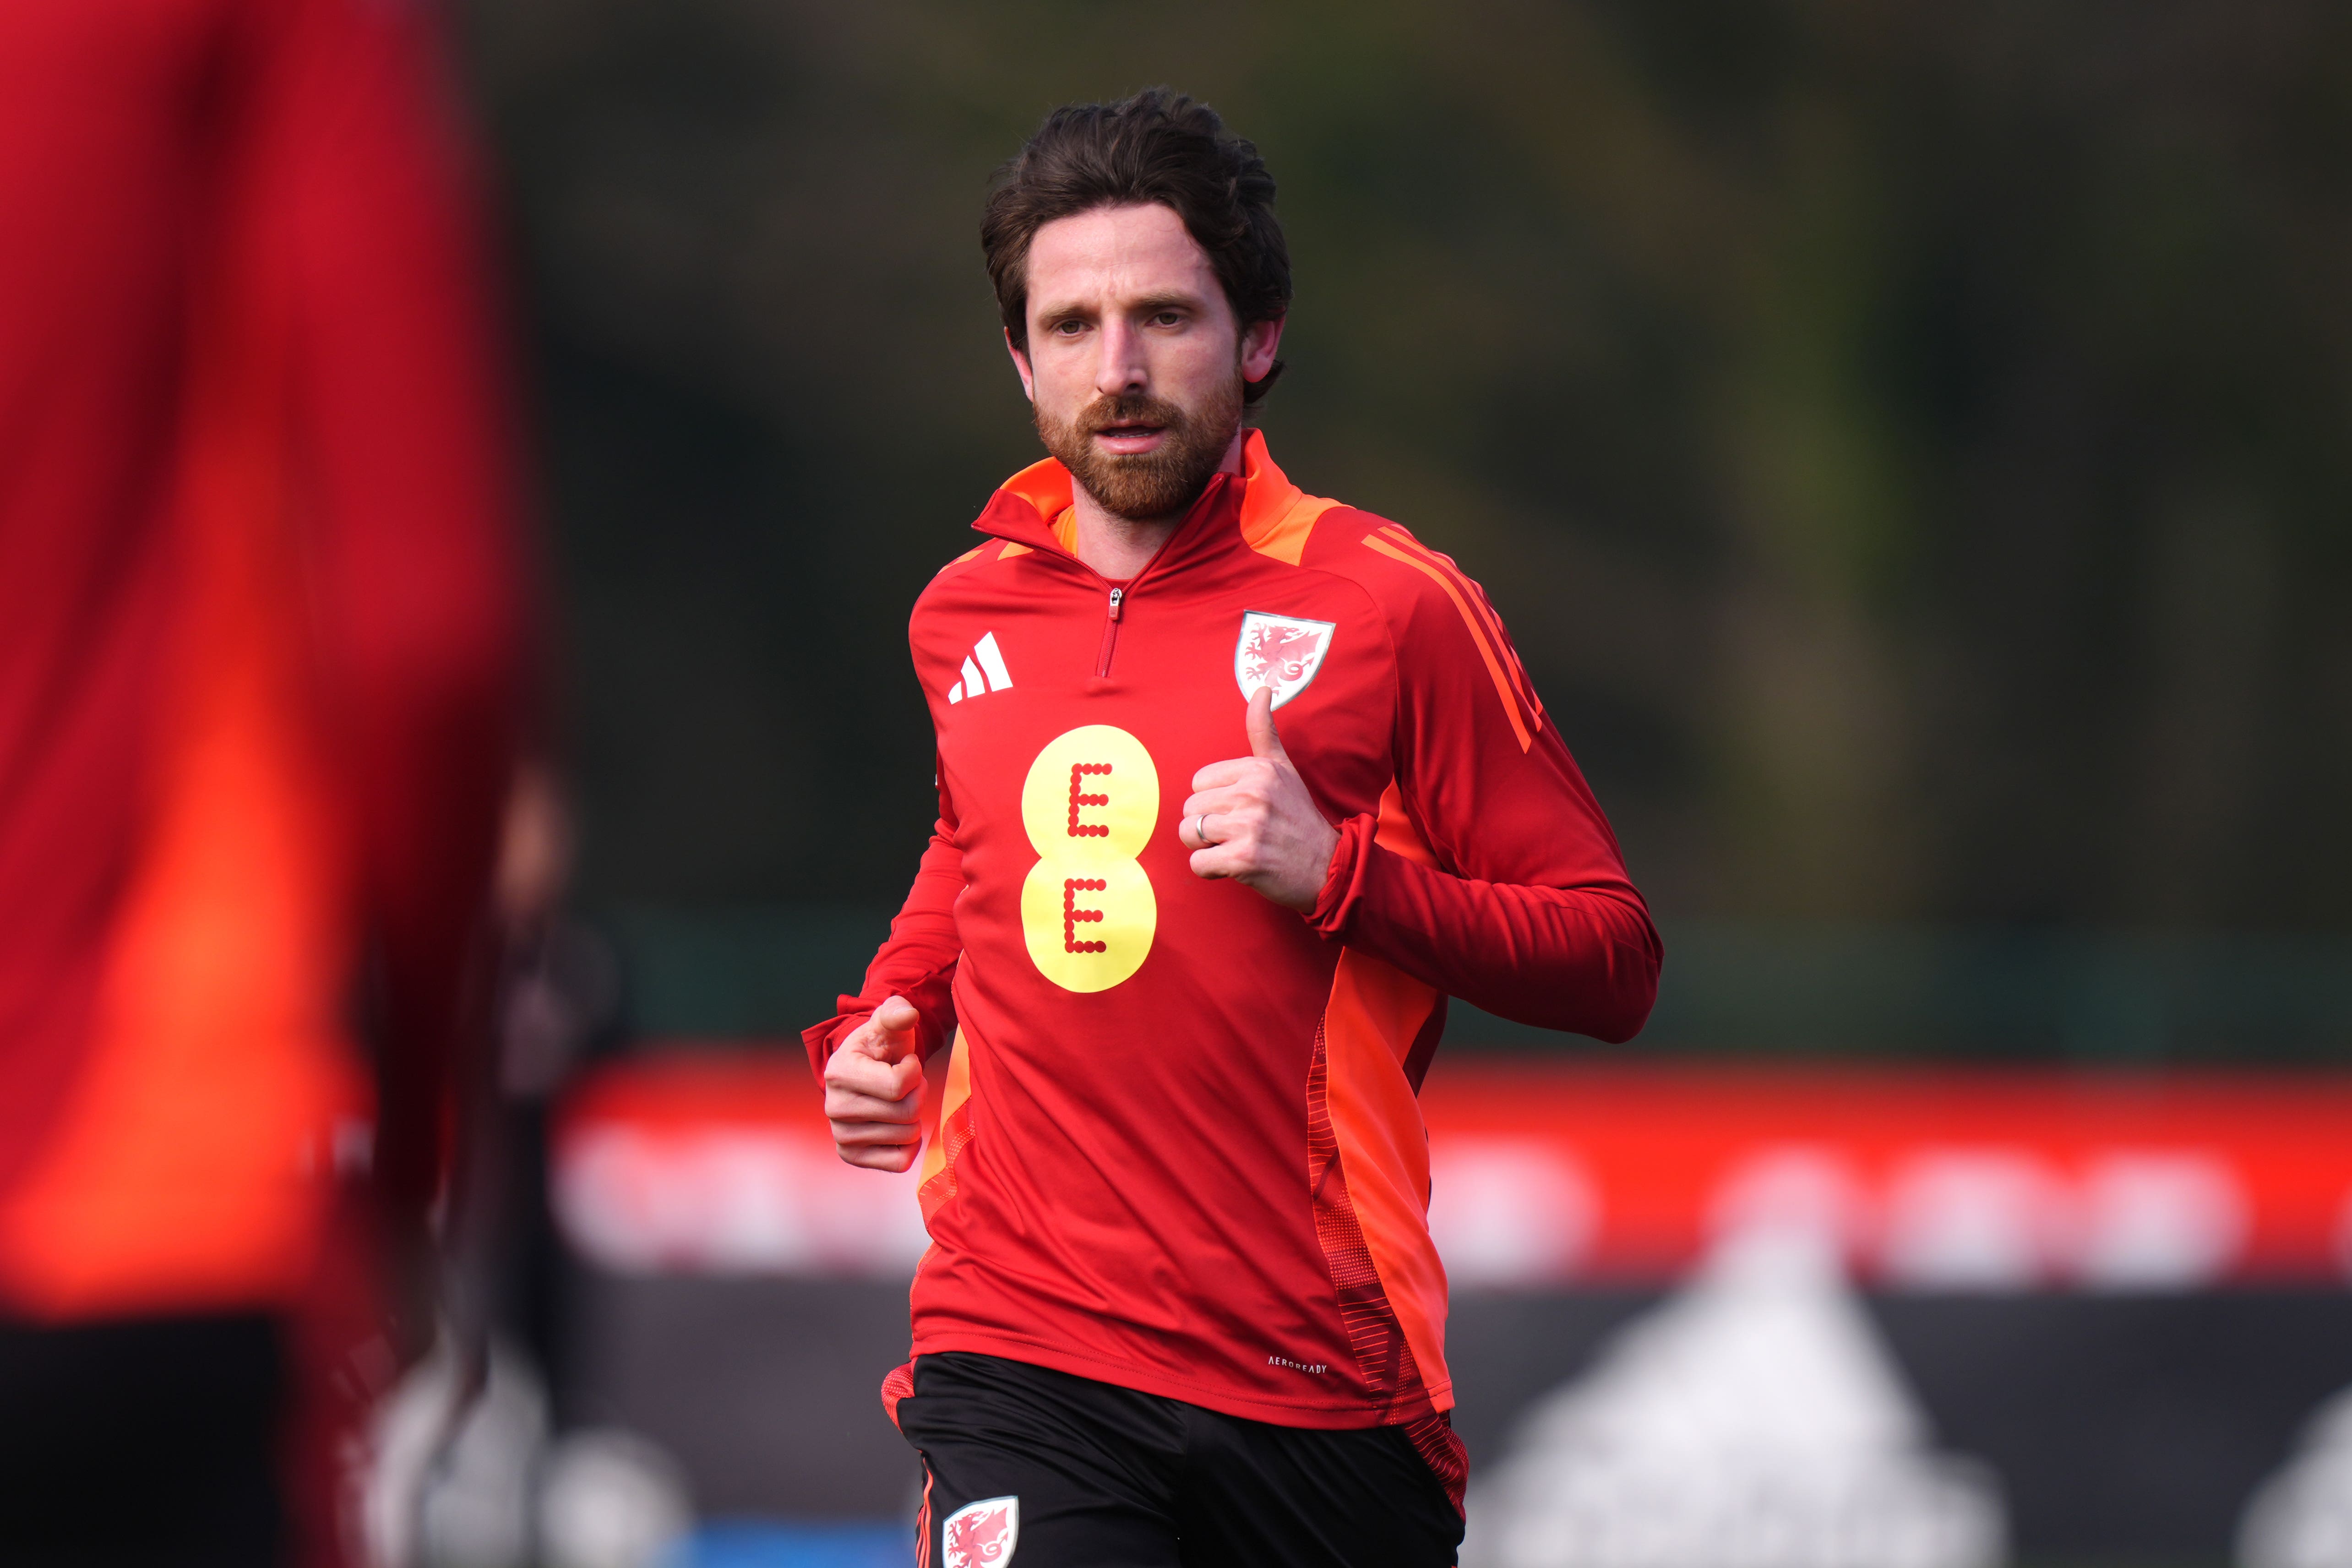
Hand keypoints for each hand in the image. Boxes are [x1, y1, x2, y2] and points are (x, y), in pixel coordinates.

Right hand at [822, 995, 924, 1170]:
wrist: (863, 1072)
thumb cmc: (880, 1047)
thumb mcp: (888, 1024)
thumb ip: (897, 1013)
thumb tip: (908, 1014)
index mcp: (840, 1072)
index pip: (900, 1084)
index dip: (915, 1072)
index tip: (906, 1063)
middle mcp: (834, 1107)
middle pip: (907, 1112)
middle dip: (917, 1094)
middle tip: (906, 1084)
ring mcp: (841, 1135)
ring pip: (907, 1136)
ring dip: (913, 1117)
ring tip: (897, 1100)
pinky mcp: (850, 1155)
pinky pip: (899, 1162)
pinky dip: (908, 1145)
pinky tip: (898, 1125)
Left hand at [1179, 685, 1339, 911]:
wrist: (1327, 867)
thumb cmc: (1298, 818)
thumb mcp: (1284, 769)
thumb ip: (1264, 731)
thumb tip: (1262, 688)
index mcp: (1257, 769)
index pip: (1199, 782)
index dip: (1214, 800)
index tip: (1241, 810)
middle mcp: (1252, 793)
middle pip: (1190, 808)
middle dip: (1206, 825)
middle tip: (1240, 833)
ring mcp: (1248, 826)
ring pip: (1188, 834)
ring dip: (1206, 848)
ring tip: (1236, 847)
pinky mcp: (1243, 859)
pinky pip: (1197, 863)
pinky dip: (1210, 870)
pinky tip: (1235, 867)